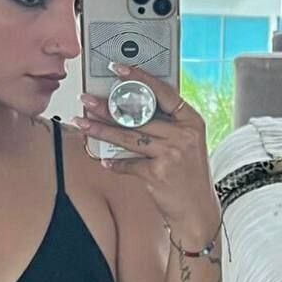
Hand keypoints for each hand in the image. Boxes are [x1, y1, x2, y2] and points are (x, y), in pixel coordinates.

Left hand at [71, 63, 220, 240]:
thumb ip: (167, 126)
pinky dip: (115, 163)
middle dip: (108, 107)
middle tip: (87, 100)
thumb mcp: (188, 144)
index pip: (163, 92)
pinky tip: (104, 159)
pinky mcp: (158, 174)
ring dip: (101, 130)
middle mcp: (183, 135)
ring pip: (128, 137)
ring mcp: (171, 154)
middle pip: (139, 115)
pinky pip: (129, 164)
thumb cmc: (190, 177)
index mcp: (192, 121)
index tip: (119, 69)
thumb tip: (131, 110)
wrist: (198, 211)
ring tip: (83, 123)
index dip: (140, 78)